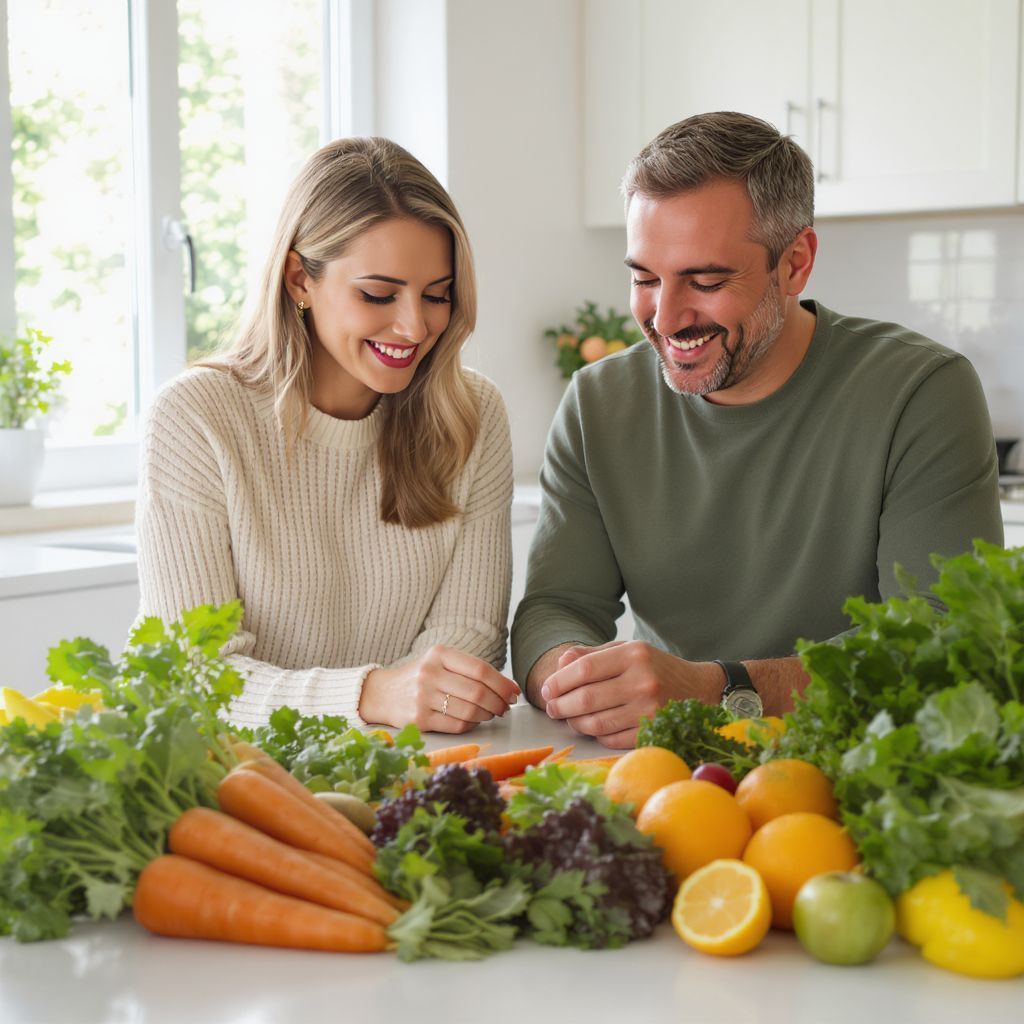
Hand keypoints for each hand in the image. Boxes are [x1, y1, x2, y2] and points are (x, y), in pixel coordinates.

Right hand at [359, 644, 519, 732]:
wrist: (383, 693)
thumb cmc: (421, 677)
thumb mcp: (440, 662)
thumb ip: (470, 670)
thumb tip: (508, 688)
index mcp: (439, 654)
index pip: (481, 670)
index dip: (502, 683)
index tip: (514, 692)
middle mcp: (430, 673)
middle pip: (478, 692)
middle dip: (499, 702)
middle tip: (506, 707)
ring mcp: (422, 697)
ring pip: (469, 711)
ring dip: (487, 715)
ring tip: (491, 713)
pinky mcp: (419, 720)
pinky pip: (456, 725)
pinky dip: (471, 724)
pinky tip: (473, 720)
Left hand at [540, 641, 720, 748]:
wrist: (699, 688)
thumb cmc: (656, 668)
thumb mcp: (627, 650)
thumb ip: (592, 654)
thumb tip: (561, 663)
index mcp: (634, 655)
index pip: (584, 669)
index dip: (559, 681)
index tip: (547, 689)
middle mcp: (643, 681)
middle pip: (586, 699)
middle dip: (561, 705)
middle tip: (552, 708)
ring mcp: (650, 710)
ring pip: (597, 724)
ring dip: (575, 723)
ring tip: (569, 718)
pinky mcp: (654, 732)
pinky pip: (612, 739)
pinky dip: (597, 735)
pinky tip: (593, 728)